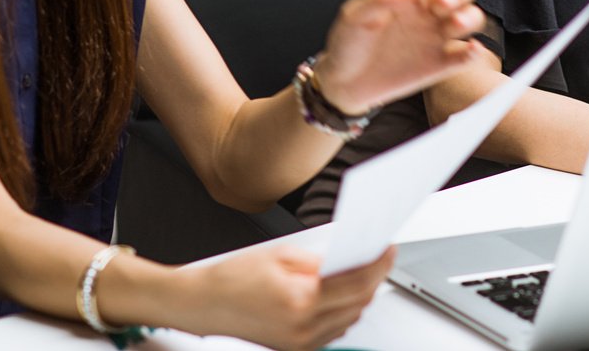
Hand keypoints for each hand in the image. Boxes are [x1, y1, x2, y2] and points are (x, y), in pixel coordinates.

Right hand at [178, 245, 395, 349]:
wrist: (201, 304)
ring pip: (349, 320)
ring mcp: (300, 342)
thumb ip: (319, 258)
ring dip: (360, 296)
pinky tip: (340, 293)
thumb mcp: (279, 255)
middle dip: (373, 279)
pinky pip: (332, 330)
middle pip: (358, 304)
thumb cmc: (231, 278)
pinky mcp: (295, 348)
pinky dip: (343, 311)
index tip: (387, 249)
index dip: (379, 264)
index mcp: (300, 300)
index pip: (357, 283)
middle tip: (378, 256)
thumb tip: (348, 256)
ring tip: (361, 271)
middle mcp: (303, 328)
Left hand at [316, 0, 484, 112]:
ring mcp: (435, 39)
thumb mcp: (354, 16)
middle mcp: (426, 14)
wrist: (344, 83)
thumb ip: (378, 0)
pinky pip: (466, 56)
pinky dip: (474, 52)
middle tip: (440, 4)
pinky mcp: (440, 65)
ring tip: (454, 24)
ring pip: (470, 19)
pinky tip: (469, 49)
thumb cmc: (348, 44)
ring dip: (470, 17)